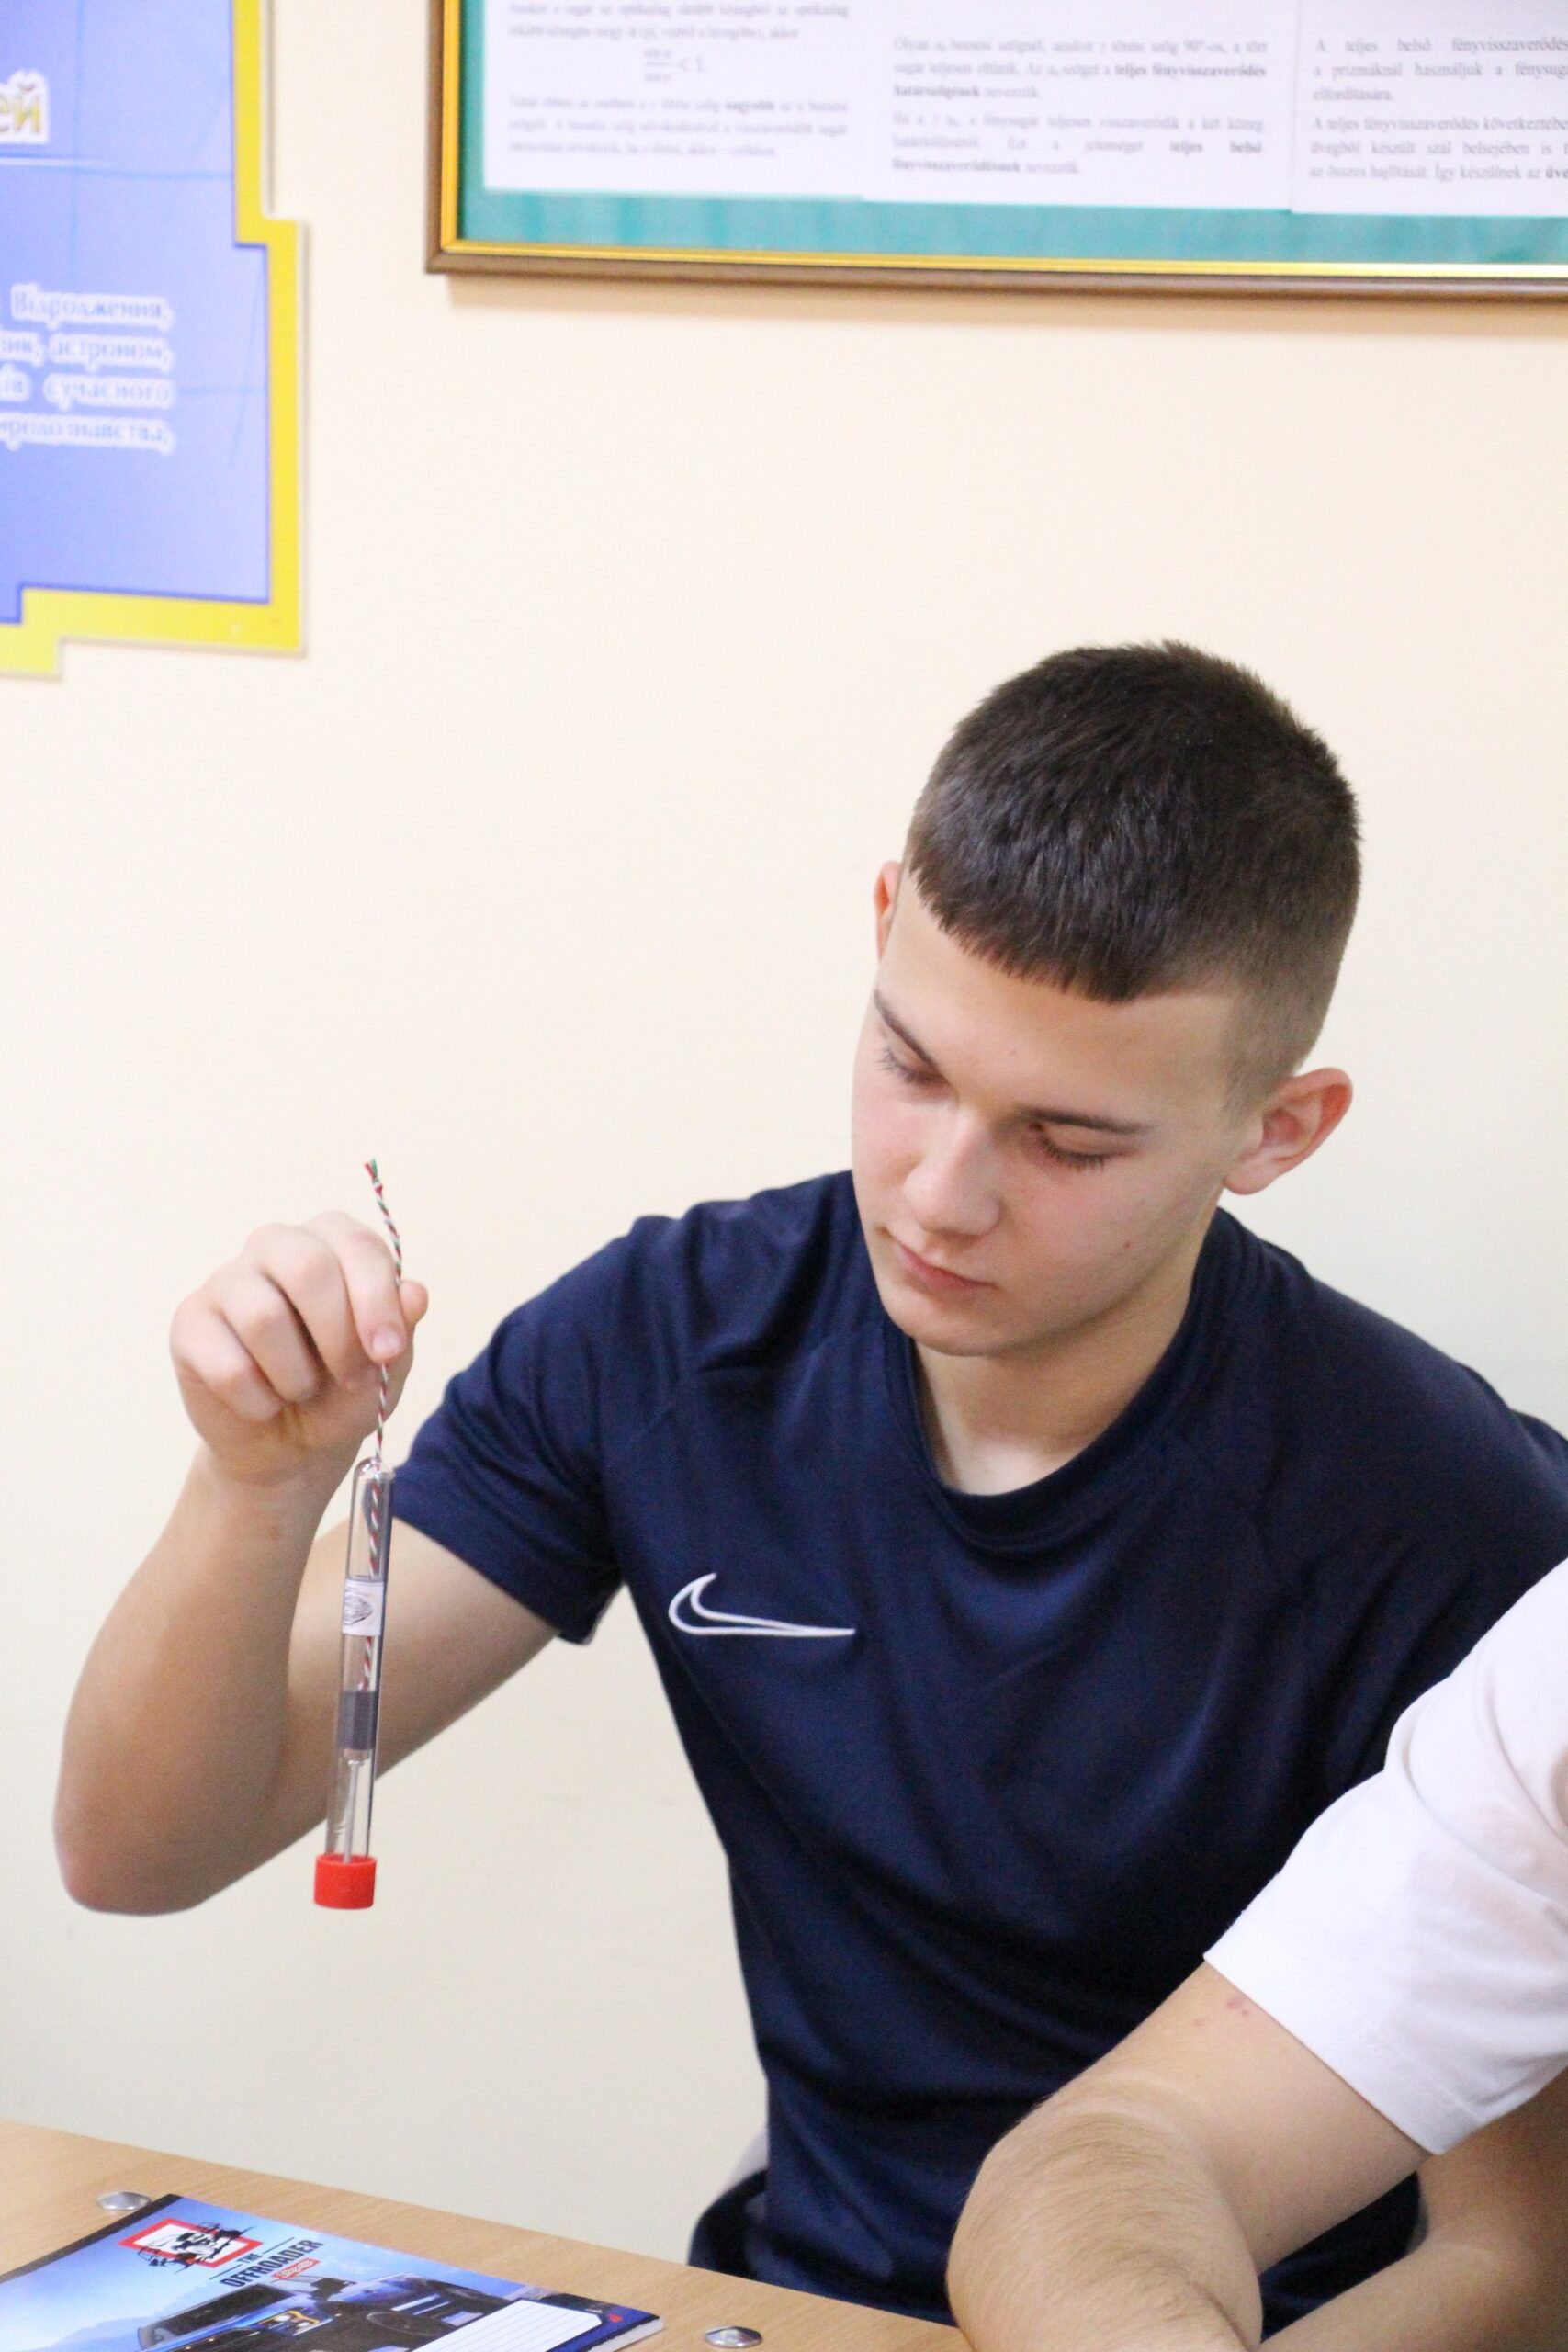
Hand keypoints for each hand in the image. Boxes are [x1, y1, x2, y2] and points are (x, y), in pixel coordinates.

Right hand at [170, 1212, 430, 1491]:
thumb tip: (415, 1293)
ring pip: (263, 1318)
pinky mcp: (189, 1322)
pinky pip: (227, 1365)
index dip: (377, 1300)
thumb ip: (401, 1328)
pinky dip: (259, 1401)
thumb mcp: (386, 1367)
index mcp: (331, 1241)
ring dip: (296, 1375)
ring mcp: (226, 1281)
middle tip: (350, 1377)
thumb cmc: (342, 1392)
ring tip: (300, 1390)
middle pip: (307, 1266)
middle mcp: (275, 1246)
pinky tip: (263, 1403)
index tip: (388, 1352)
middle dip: (338, 1334)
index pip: (358, 1245)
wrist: (290, 1447)